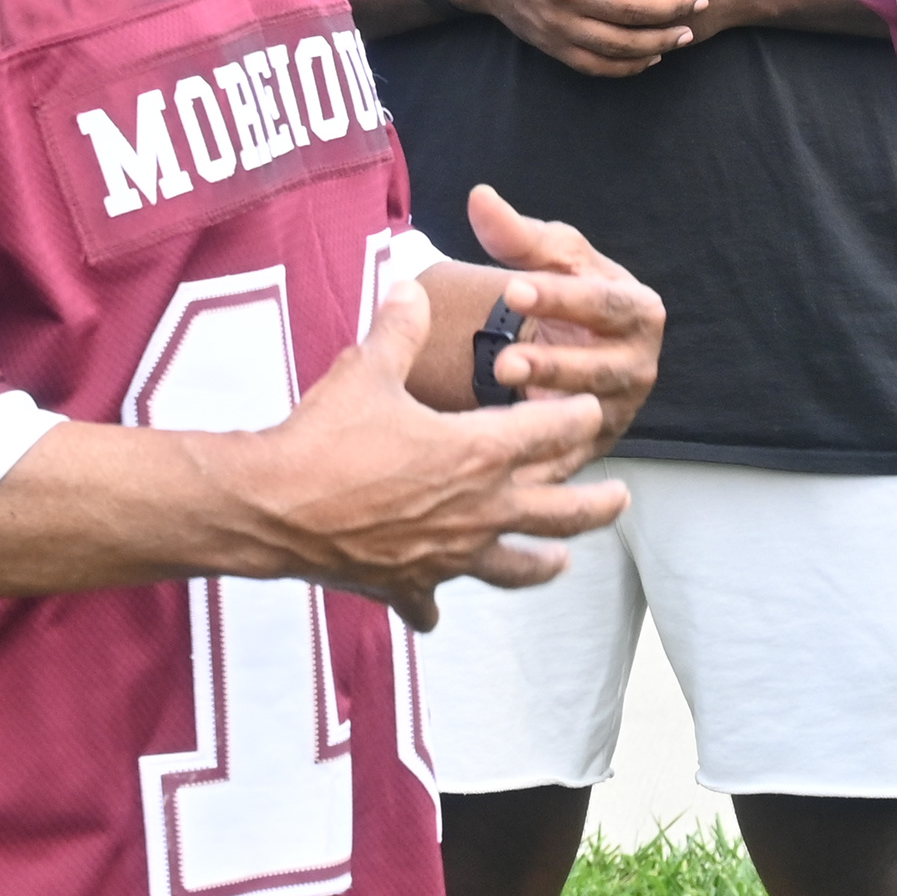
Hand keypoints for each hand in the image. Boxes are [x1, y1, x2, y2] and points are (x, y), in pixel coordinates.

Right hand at [228, 277, 626, 628]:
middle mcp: (478, 509)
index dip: (575, 417)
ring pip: (516, 564)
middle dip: (595, 503)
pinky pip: (431, 599)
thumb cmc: (327, 434)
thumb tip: (412, 284)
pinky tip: (434, 611)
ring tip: (562, 560)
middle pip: (558, 509)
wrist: (275, 505)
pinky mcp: (410, 583)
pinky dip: (434, 603)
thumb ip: (399, 326)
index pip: (549, 432)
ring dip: (544, 562)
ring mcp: (449, 553)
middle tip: (621, 497)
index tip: (593, 410)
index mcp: (478, 452)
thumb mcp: (367, 367)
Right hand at [444, 0, 703, 77]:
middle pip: (631, 8)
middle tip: (701, 1)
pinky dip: (627, 66)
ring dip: (657, 41)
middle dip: (673, 6)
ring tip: (684, 32)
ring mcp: (556, 24)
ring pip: (618, 43)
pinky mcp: (551, 46)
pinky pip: (596, 65)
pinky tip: (651, 56)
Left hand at [465, 182, 664, 447]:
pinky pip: (571, 455)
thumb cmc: (567, 293)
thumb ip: (517, 234)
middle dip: (553, 366)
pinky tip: (505, 459)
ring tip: (501, 408)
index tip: (513, 288)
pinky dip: (543, 460)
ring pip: (589, 417)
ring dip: (547, 415)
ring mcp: (621, 409)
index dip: (561, 298)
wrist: (577, 344)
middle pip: (602, 368)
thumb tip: (479, 197)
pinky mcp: (598, 444)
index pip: (604, 302)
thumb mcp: (549, 260)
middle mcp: (640, 364)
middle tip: (504, 361)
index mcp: (639, 309)